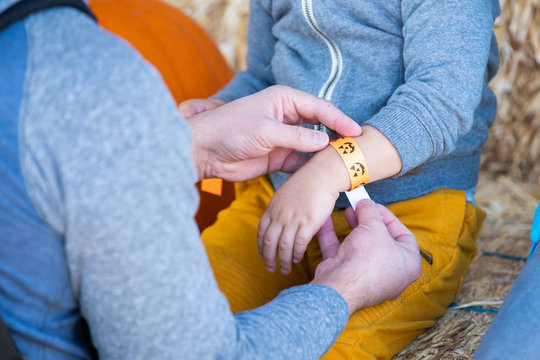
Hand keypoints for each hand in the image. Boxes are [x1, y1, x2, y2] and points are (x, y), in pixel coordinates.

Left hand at [187, 86, 361, 181]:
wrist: (205, 151)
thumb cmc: (230, 130)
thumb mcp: (265, 130)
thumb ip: (296, 137)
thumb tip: (323, 142)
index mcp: (284, 100)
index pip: (318, 107)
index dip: (338, 119)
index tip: (355, 132)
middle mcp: (287, 117)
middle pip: (319, 124)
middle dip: (336, 134)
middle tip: (354, 147)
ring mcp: (284, 137)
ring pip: (312, 144)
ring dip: (325, 152)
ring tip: (344, 161)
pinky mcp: (279, 156)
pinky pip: (301, 160)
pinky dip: (312, 166)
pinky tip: (324, 172)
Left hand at [257, 146, 347, 273]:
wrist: (323, 174)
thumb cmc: (308, 182)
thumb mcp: (286, 194)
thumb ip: (280, 208)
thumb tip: (280, 220)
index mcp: (273, 207)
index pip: (261, 232)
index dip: (261, 247)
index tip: (264, 255)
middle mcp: (280, 214)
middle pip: (269, 243)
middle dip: (269, 258)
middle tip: (271, 269)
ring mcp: (293, 219)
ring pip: (283, 246)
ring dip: (283, 261)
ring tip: (285, 269)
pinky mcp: (308, 222)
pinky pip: (299, 244)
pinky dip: (297, 254)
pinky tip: (299, 258)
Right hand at [311, 200, 421, 314]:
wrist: (341, 285)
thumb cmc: (368, 260)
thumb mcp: (374, 227)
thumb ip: (371, 212)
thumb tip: (366, 204)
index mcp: (408, 264)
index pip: (403, 236)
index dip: (389, 217)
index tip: (375, 206)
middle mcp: (390, 273)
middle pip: (380, 241)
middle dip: (368, 221)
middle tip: (359, 207)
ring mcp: (367, 277)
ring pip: (360, 247)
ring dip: (353, 228)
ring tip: (347, 211)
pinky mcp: (346, 277)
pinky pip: (341, 253)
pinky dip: (334, 237)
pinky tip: (326, 221)